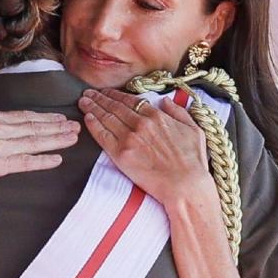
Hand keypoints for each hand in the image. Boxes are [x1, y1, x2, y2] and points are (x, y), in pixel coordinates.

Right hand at [0, 95, 79, 188]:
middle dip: (58, 127)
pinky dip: (43, 160)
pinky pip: (26, 162)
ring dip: (57, 140)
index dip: (44, 117)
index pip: (24, 116)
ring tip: (73, 139)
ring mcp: (0, 147)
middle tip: (77, 127)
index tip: (59, 117)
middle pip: (35, 127)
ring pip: (35, 142)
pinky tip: (57, 160)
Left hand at [78, 88, 211, 205]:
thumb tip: (166, 101)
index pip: (130, 101)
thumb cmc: (193, 161)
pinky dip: (94, 125)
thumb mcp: (194, 129)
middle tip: (88, 93)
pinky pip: (103, 136)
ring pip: (106, 118)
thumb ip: (178, 112)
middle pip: (115, 107)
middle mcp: (141, 123)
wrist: (185, 185)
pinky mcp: (121, 155)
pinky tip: (87, 118)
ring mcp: (129, 138)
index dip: (116, 95)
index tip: (107, 92)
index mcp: (157, 116)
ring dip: (93, 108)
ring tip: (83, 101)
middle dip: (100, 98)